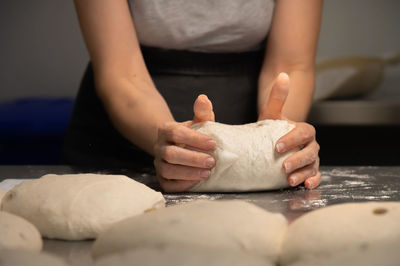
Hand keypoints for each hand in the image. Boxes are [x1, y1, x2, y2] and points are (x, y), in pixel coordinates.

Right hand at [154, 95, 215, 191]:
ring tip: (207, 173)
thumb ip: (202, 112)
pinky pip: (168, 184)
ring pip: (168, 170)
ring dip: (189, 173)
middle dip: (193, 159)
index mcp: (166, 130)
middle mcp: (159, 147)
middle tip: (212, 161)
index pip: (176, 133)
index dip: (194, 139)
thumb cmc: (193, 135)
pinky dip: (182, 185)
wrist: (180, 148)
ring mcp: (159, 164)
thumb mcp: (198, 122)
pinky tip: (197, 183)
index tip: (213, 143)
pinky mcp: (162, 178)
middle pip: (171, 154)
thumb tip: (203, 98)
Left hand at [258, 73, 320, 188]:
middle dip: (298, 159)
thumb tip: (283, 75)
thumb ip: (277, 97)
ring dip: (303, 172)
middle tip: (283, 165)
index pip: (304, 132)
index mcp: (304, 130)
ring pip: (313, 165)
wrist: (270, 145)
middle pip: (310, 151)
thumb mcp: (271, 115)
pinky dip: (313, 181)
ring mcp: (311, 159)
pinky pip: (316, 176)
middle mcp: (311, 144)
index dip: (293, 139)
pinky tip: (305, 186)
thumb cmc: (271, 130)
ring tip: (290, 179)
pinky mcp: (309, 171)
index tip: (277, 146)